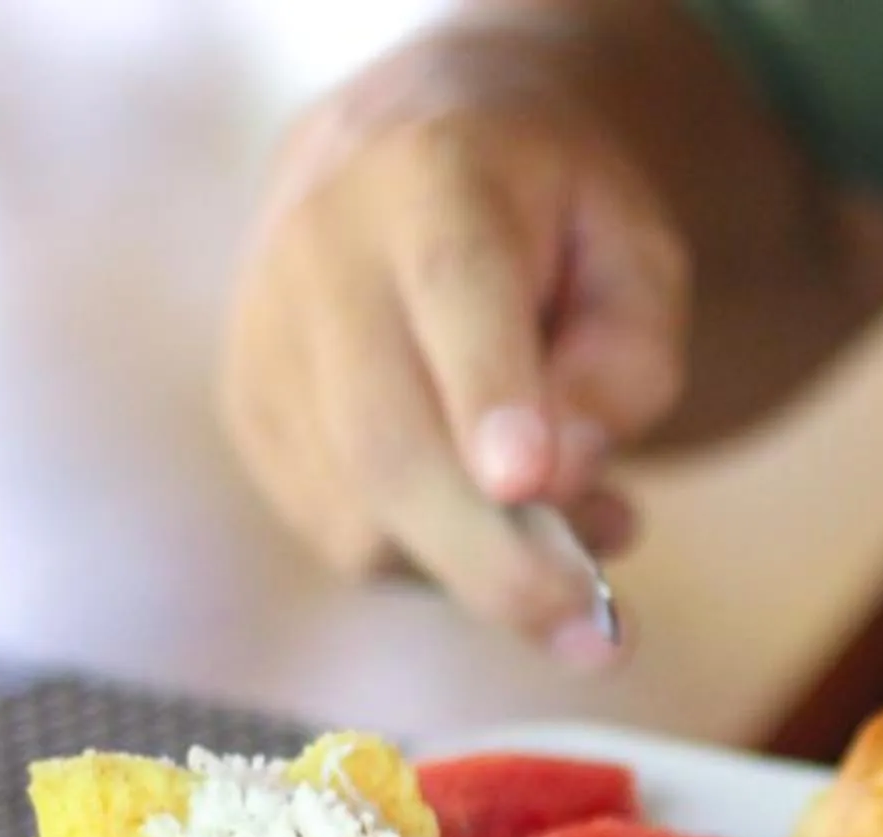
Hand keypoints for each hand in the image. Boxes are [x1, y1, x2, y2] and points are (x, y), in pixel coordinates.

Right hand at [219, 26, 690, 667]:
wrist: (393, 152)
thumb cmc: (543, 213)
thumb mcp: (634, 245)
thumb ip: (627, 355)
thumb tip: (563, 476)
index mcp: (432, 180)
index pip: (452, 289)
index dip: (487, 391)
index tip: (529, 482)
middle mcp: (321, 255)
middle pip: (390, 439)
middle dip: (498, 561)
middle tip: (603, 638)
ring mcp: (267, 344)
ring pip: (362, 515)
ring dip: (484, 566)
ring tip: (585, 522)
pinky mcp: (249, 418)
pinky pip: (347, 536)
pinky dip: (439, 559)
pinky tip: (498, 512)